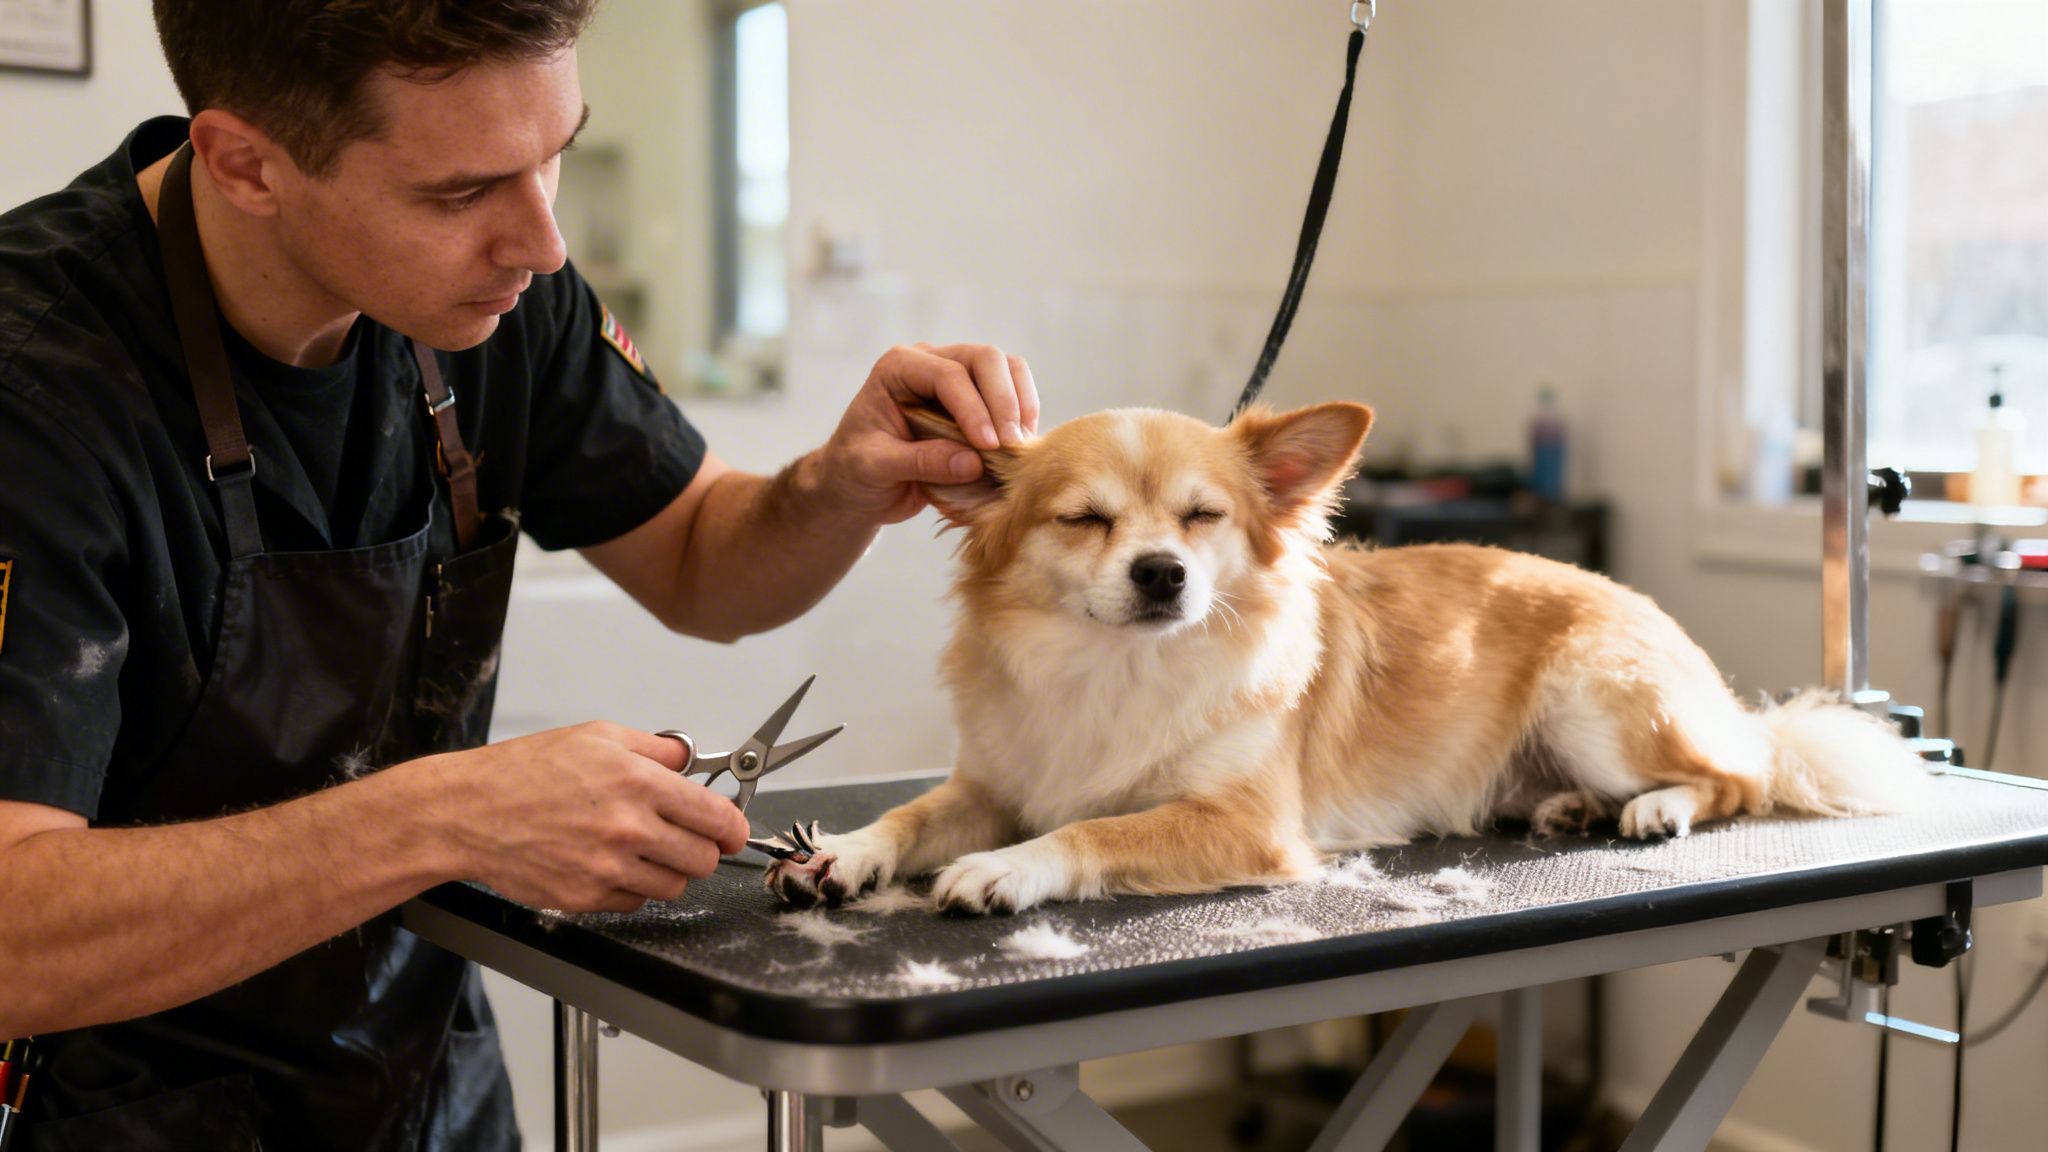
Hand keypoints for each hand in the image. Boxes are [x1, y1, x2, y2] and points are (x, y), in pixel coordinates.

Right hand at [431, 722, 750, 912]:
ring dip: (668, 872)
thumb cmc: (524, 772)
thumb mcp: (596, 736)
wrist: (468, 812)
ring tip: (643, 850)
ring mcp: (609, 867)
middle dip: (702, 850)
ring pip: (674, 886)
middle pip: (704, 859)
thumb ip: (654, 748)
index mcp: (638, 782)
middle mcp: (629, 827)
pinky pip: (636, 903)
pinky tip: (613, 865)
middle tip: (686, 839)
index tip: (733, 831)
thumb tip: (688, 758)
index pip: (716, 816)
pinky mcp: (588, 897)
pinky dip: (633, 889)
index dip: (733, 827)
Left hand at [815, 343, 1040, 523]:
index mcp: (898, 368)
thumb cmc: (855, 471)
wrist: (857, 484)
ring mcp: (957, 376)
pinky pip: (1012, 392)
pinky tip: (1021, 447)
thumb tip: (974, 463)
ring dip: (1020, 404)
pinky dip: (1023, 416)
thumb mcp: (875, 468)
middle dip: (1004, 401)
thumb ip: (920, 462)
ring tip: (1021, 446)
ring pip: (1007, 369)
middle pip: (985, 358)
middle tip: (1011, 446)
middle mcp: (930, 362)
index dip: (974, 408)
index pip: (948, 374)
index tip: (989, 447)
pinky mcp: (976, 399)